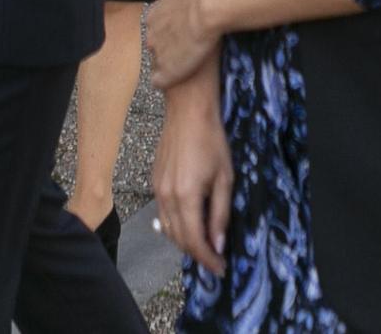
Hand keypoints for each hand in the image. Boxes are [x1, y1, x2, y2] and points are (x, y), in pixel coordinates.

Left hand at [148, 0, 222, 92]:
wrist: (208, 8)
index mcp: (153, 16)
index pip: (154, 27)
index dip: (168, 30)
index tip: (181, 30)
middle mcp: (151, 36)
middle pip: (155, 45)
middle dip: (167, 46)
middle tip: (187, 45)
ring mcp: (158, 55)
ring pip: (157, 63)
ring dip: (169, 62)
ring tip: (187, 61)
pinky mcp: (168, 72)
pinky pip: (159, 81)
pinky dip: (166, 80)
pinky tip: (177, 77)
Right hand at [152, 94, 231, 275]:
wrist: (187, 112)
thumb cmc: (211, 141)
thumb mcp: (225, 178)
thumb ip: (220, 213)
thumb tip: (218, 243)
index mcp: (186, 197)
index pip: (194, 240)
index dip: (207, 259)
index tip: (220, 268)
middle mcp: (167, 198)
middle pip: (179, 239)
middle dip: (197, 254)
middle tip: (216, 261)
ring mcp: (157, 191)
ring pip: (168, 230)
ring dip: (185, 243)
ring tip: (204, 247)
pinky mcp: (155, 184)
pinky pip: (163, 216)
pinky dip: (175, 227)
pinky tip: (189, 226)